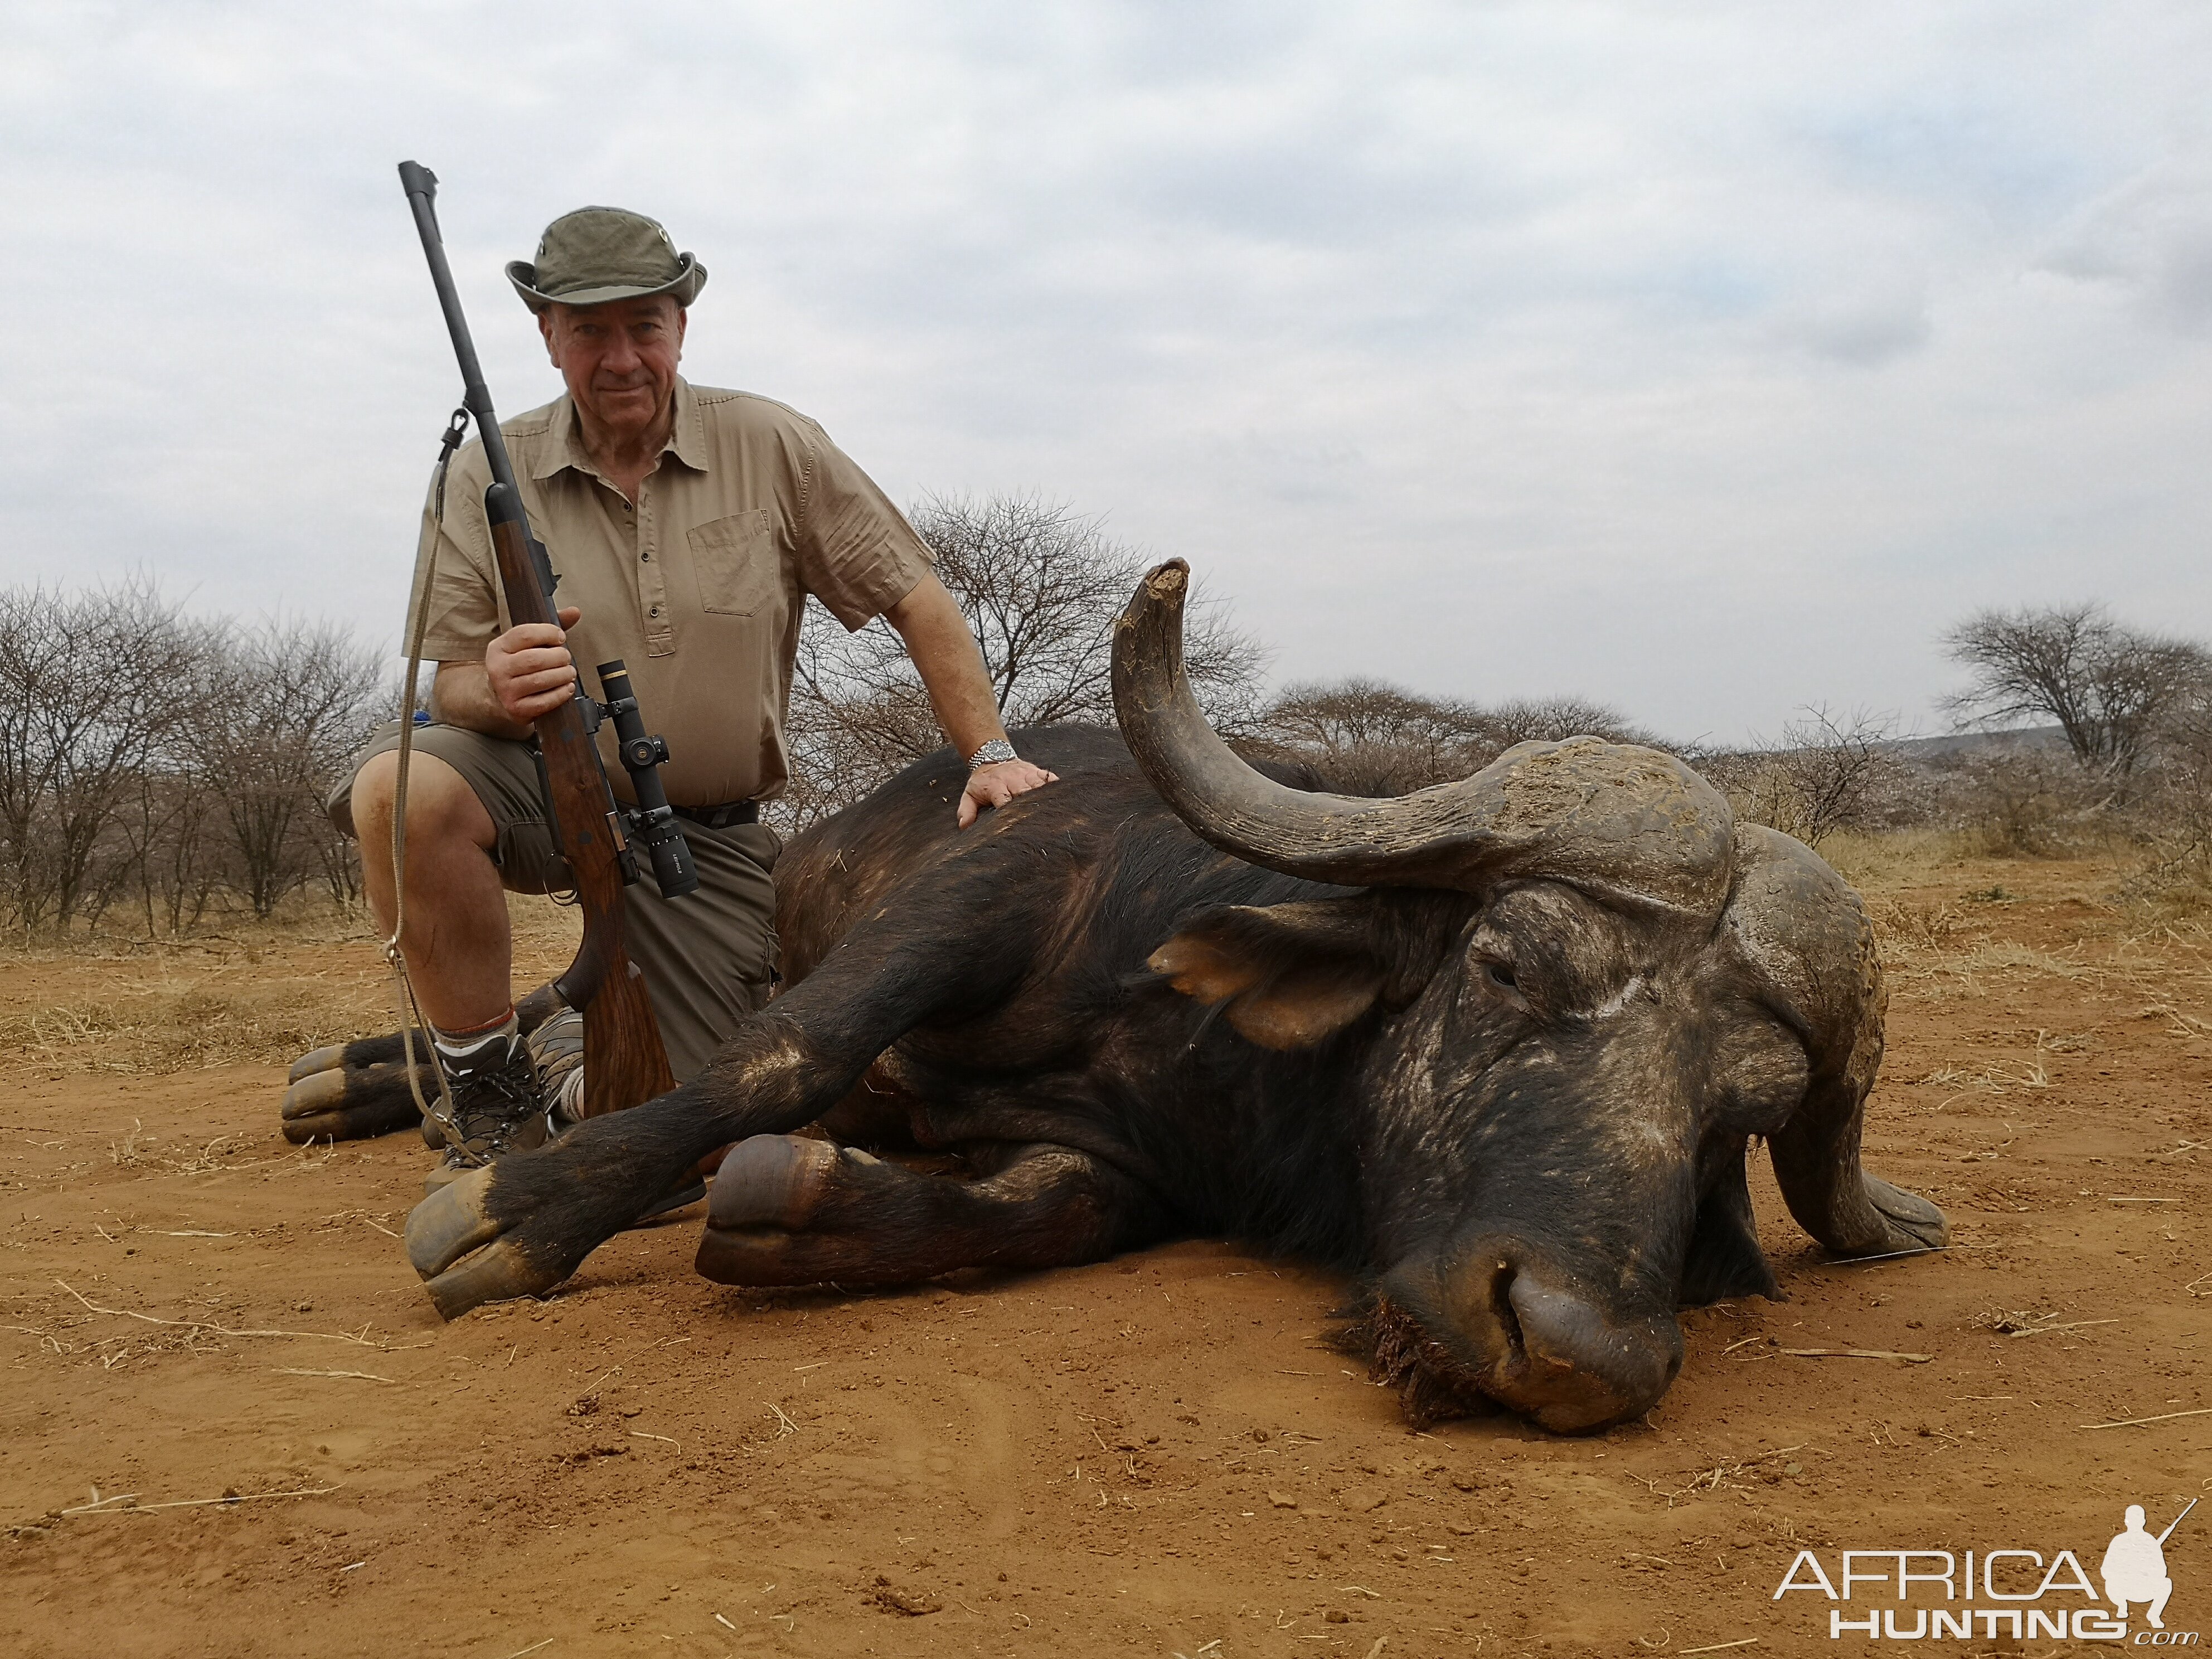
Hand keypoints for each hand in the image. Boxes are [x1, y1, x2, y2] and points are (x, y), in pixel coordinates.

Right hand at [485, 606, 581, 724]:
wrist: (498, 695)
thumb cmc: (519, 666)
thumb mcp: (528, 644)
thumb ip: (550, 628)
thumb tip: (575, 612)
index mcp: (499, 647)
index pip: (524, 634)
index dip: (548, 633)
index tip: (560, 637)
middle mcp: (498, 668)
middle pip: (534, 659)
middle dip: (558, 657)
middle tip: (566, 658)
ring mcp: (506, 690)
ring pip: (539, 680)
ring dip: (562, 675)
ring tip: (569, 672)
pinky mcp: (516, 708)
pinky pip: (543, 702)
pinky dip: (560, 694)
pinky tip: (567, 688)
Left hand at [958, 758, 1058, 828]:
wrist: (991, 757)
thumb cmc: (982, 782)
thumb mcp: (969, 794)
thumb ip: (966, 811)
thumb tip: (964, 826)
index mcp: (995, 787)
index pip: (1004, 801)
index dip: (1011, 812)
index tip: (1016, 825)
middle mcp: (1012, 780)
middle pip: (1025, 793)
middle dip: (1032, 806)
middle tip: (1040, 823)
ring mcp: (1026, 774)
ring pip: (1039, 785)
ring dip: (1046, 797)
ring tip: (1055, 812)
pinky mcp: (1036, 770)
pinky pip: (1049, 777)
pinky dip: (1056, 786)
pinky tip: (1064, 796)